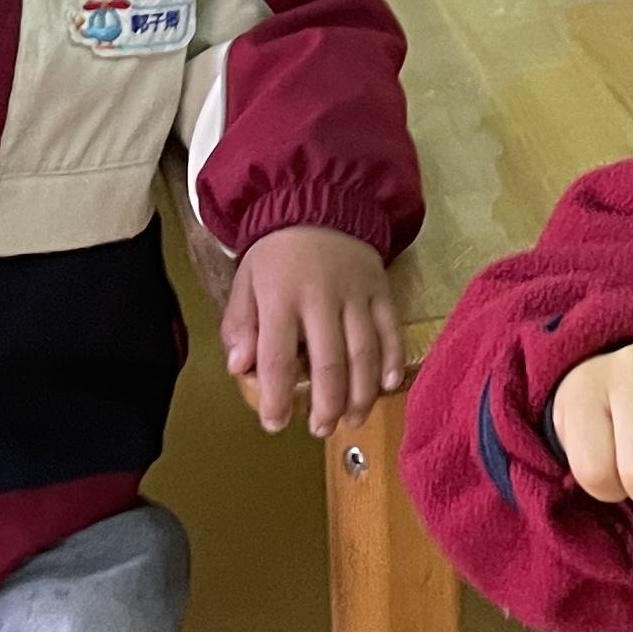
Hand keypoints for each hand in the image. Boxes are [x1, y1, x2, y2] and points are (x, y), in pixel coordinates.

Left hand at [219, 224, 405, 435]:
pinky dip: (391, 361)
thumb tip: (241, 367)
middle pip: (330, 363)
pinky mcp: (381, 290)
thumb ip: (240, 325)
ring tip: (351, 419)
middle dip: (326, 405)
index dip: (277, 397)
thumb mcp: (245, 282)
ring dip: (360, 393)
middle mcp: (321, 298)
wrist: (319, 202)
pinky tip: (386, 387)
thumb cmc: (277, 253)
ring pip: (364, 353)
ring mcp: (356, 294)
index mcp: (281, 298)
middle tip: (320, 429)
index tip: (275, 423)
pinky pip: (391, 331)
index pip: (278, 357)